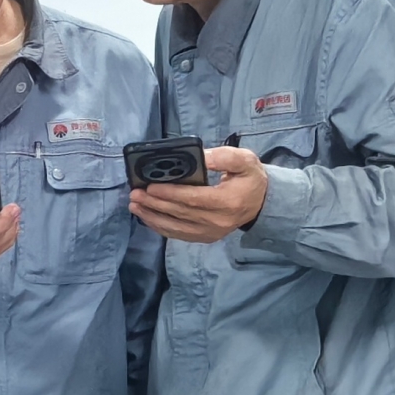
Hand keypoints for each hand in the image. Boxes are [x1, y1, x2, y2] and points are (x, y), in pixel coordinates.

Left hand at [128, 146, 267, 242]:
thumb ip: (224, 157)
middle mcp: (218, 221)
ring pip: (175, 227)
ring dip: (152, 216)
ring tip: (134, 205)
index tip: (151, 186)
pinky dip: (160, 226)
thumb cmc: (250, 178)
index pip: (194, 199)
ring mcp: (210, 233)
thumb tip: (200, 156)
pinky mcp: (205, 237)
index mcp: (227, 202)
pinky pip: (178, 234)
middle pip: (180, 213)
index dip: (171, 193)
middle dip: (155, 203)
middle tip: (135, 194)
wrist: (260, 203)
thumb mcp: (244, 161)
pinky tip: (147, 217)